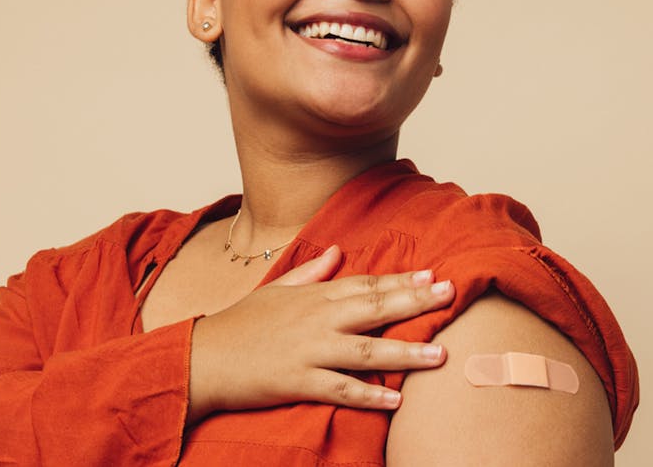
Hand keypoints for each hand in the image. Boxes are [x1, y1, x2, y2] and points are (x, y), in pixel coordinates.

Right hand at [186, 246, 453, 421]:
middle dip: (415, 302)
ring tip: (440, 355)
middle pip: (373, 309)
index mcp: (311, 297)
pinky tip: (395, 400)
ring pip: (365, 352)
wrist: (202, 358)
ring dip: (405, 354)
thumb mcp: (274, 290)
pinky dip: (368, 395)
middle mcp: (315, 321)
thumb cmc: (238, 325)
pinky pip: (339, 389)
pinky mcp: (297, 381)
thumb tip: (339, 252)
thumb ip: (310, 272)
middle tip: (450, 294)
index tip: (433, 274)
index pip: (364, 284)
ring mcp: (308, 351)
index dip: (401, 280)